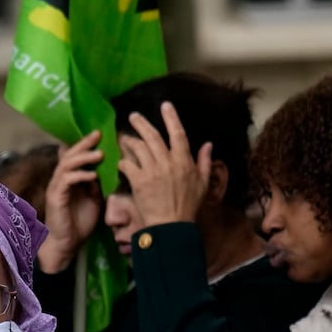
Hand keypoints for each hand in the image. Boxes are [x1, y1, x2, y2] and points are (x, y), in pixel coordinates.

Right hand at [37, 132, 104, 273]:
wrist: (67, 244)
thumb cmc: (79, 224)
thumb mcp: (93, 201)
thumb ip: (95, 186)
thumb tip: (100, 172)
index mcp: (69, 179)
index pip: (74, 156)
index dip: (84, 144)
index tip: (100, 135)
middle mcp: (60, 180)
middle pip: (69, 155)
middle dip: (83, 143)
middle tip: (98, 135)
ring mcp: (56, 187)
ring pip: (67, 164)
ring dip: (83, 158)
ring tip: (99, 154)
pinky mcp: (55, 196)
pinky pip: (67, 180)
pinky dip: (80, 175)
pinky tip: (92, 175)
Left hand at [117, 102, 213, 227]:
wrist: (171, 226)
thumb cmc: (188, 207)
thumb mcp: (203, 184)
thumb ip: (205, 162)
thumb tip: (208, 144)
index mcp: (184, 161)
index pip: (178, 133)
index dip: (171, 118)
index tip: (165, 105)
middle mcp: (167, 162)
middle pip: (153, 136)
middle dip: (141, 123)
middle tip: (133, 116)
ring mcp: (152, 171)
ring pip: (138, 147)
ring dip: (129, 141)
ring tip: (124, 138)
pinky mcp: (138, 181)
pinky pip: (127, 165)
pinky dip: (124, 161)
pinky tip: (122, 162)